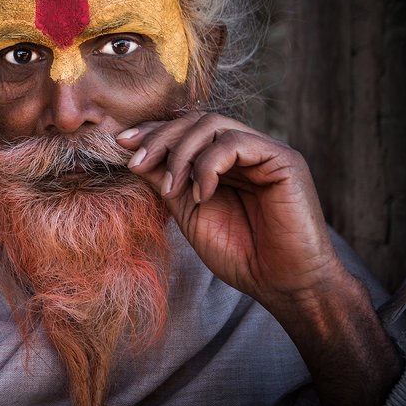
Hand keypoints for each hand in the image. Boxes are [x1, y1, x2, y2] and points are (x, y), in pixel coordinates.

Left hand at [117, 111, 345, 311]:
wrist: (280, 284)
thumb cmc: (239, 253)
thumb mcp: (189, 211)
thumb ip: (167, 180)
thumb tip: (133, 153)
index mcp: (225, 160)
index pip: (186, 129)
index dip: (153, 132)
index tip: (122, 144)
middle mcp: (246, 149)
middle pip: (195, 121)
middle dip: (160, 139)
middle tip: (137, 162)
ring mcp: (265, 151)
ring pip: (212, 125)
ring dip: (182, 154)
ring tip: (174, 188)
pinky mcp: (284, 159)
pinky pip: (235, 143)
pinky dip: (209, 165)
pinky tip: (203, 194)